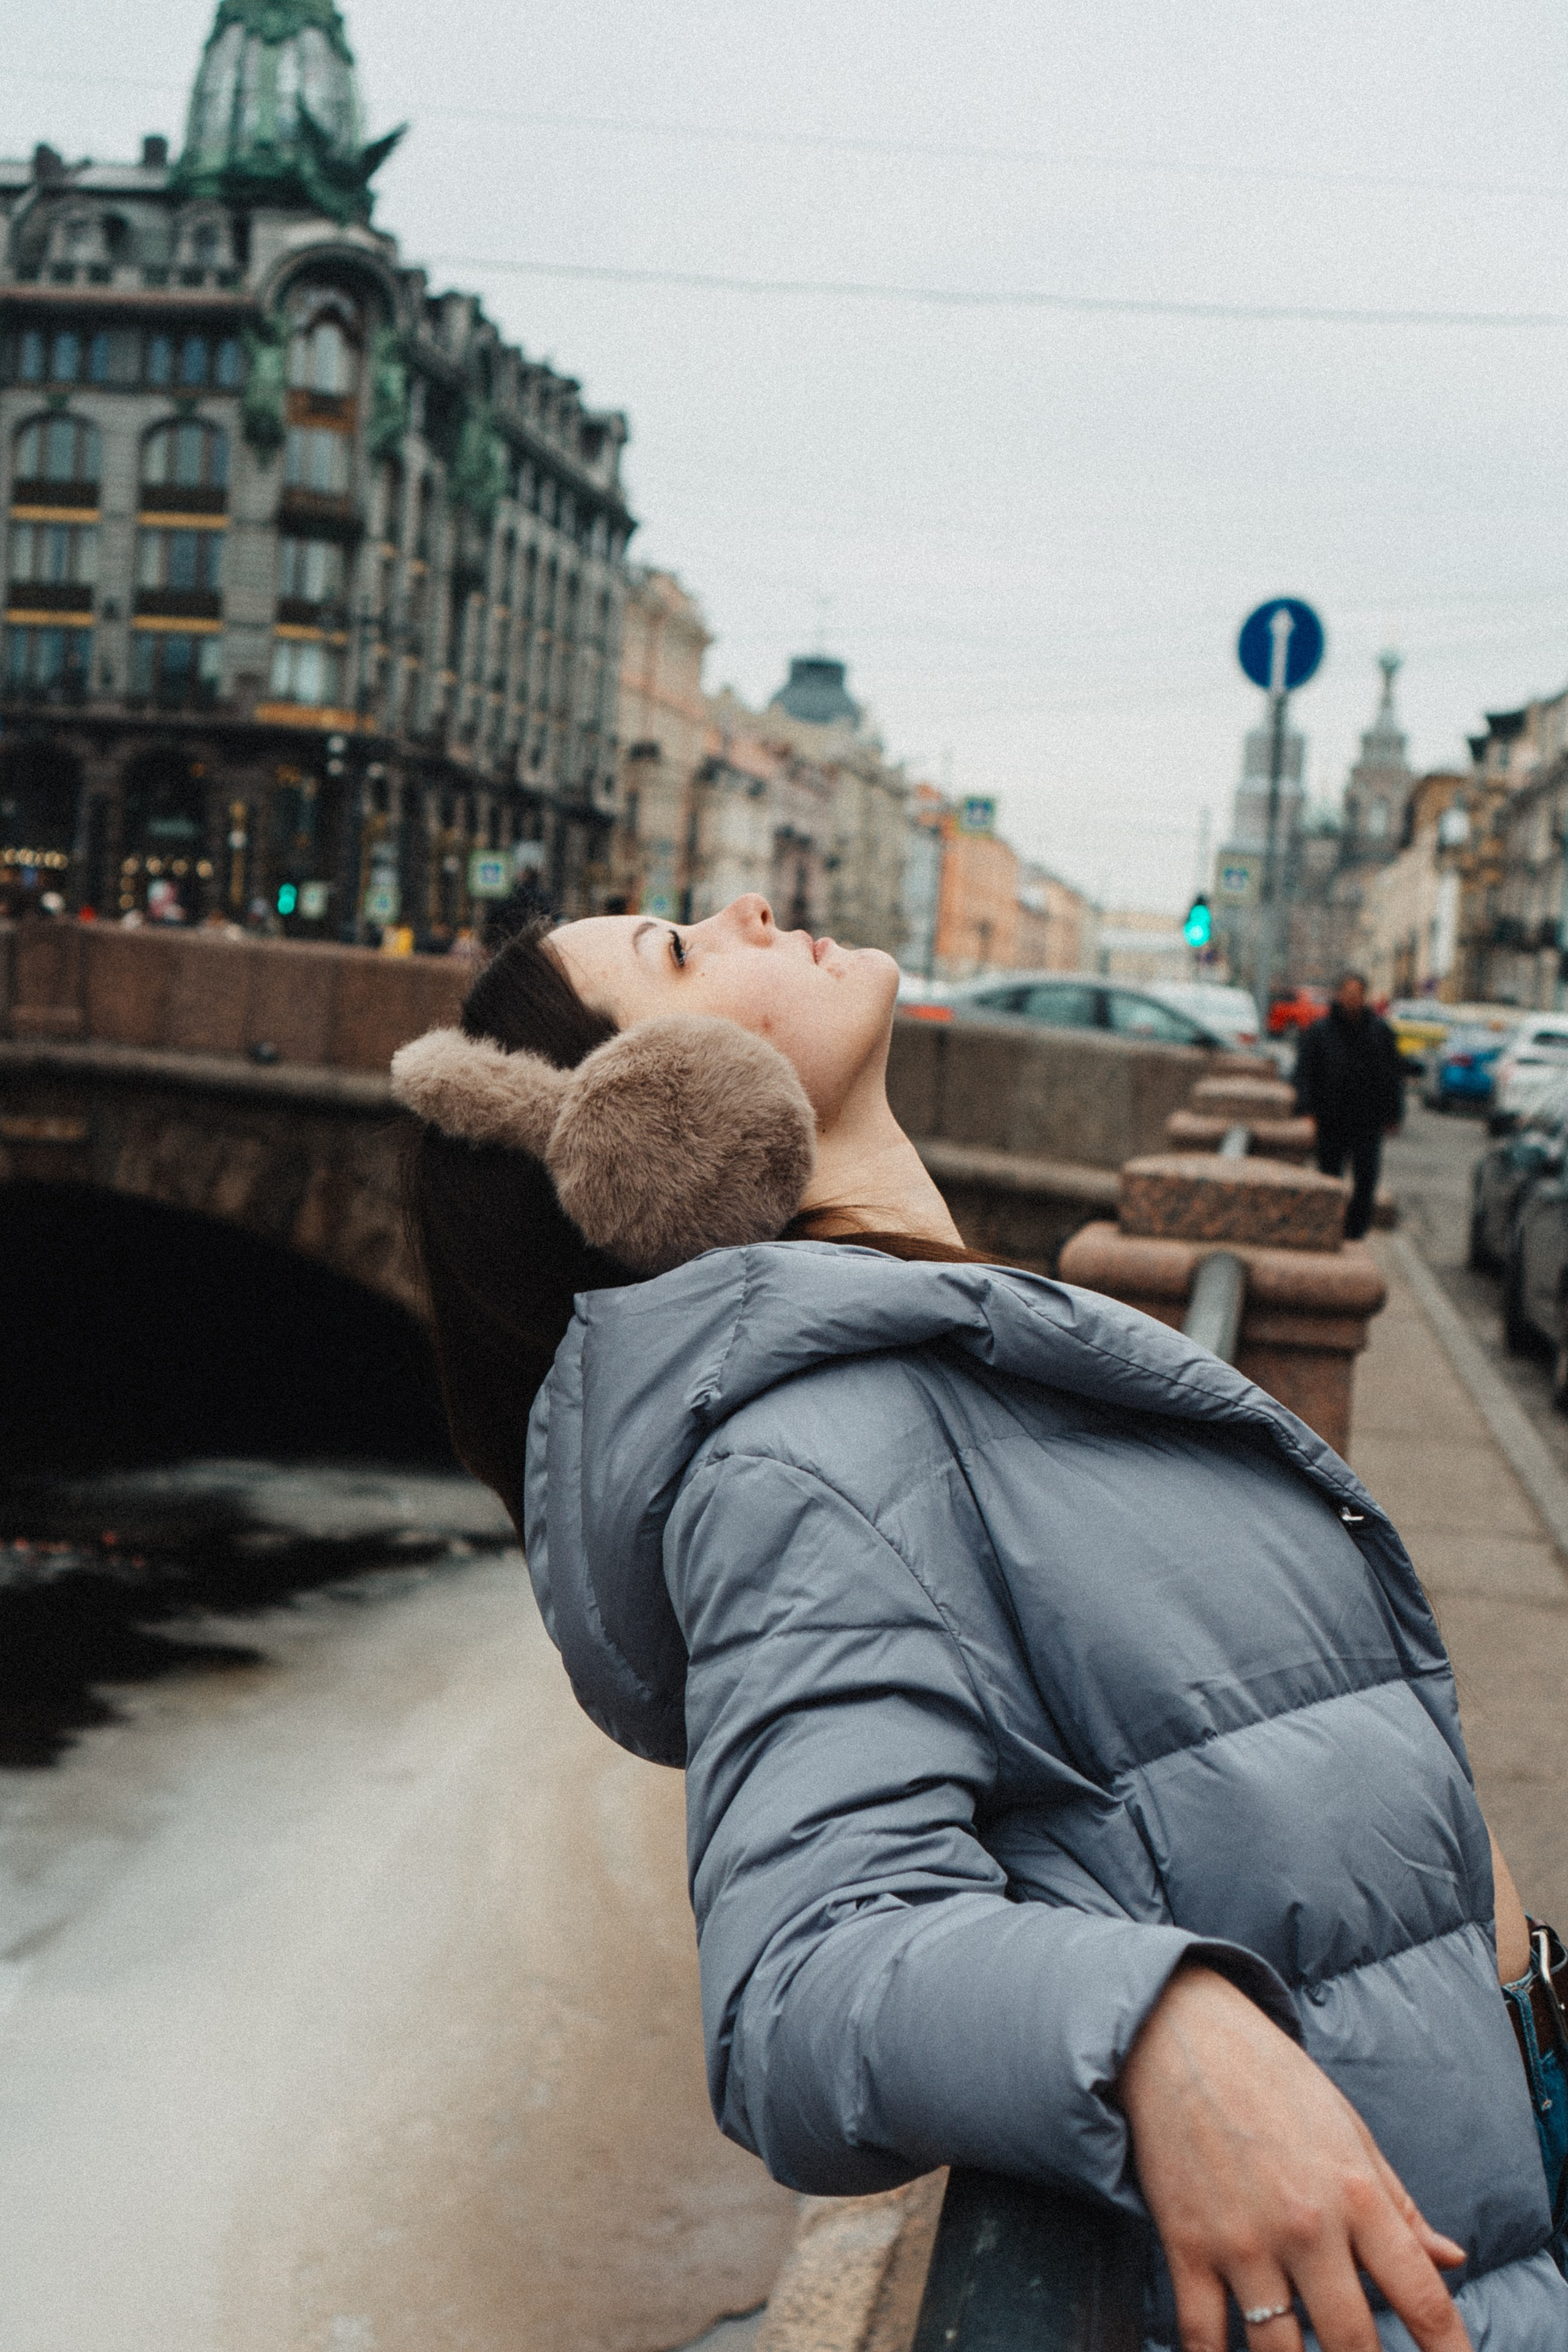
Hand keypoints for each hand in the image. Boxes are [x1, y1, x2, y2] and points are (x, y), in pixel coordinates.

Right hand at [1118, 1966, 1469, 2351]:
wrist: (1177, 2033)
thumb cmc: (1272, 2078)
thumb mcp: (1348, 2130)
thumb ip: (1399, 2204)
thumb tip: (1453, 2259)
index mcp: (1355, 2193)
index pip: (1421, 2296)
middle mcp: (1305, 2225)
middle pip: (1353, 2344)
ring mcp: (1242, 2240)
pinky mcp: (1186, 2244)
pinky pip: (1202, 2335)